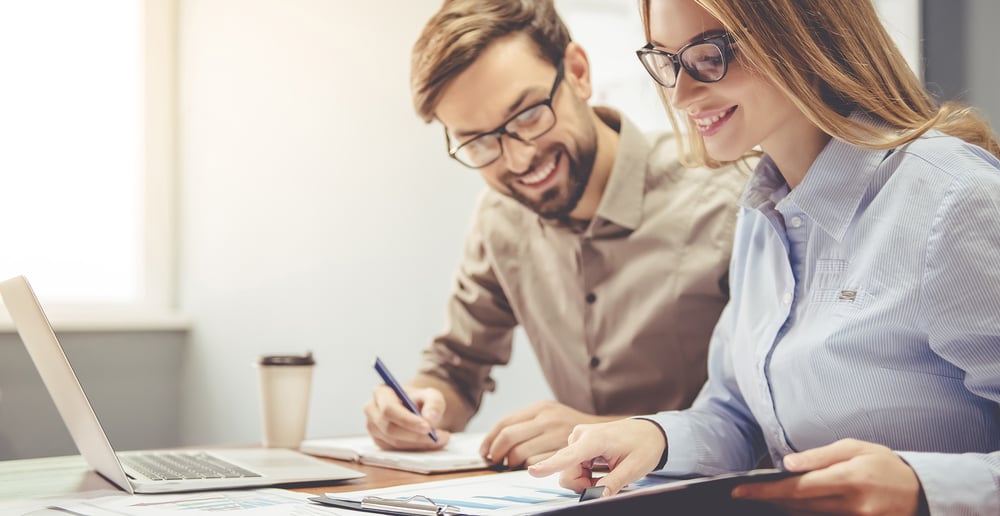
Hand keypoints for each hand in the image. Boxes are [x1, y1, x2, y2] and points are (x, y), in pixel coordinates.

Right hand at [363, 384, 450, 449]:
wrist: (415, 409)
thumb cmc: (420, 400)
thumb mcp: (432, 396)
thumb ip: (434, 404)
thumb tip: (430, 419)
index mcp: (381, 392)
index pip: (389, 409)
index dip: (407, 420)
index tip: (427, 427)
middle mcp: (372, 410)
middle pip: (390, 428)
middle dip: (415, 436)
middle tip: (438, 437)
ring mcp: (373, 427)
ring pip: (394, 442)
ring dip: (418, 444)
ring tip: (439, 439)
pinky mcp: (379, 441)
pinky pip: (395, 450)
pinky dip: (414, 449)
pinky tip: (428, 443)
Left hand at [479, 401, 616, 467]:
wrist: (603, 430)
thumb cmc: (569, 424)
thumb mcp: (548, 413)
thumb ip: (526, 422)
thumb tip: (494, 440)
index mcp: (540, 407)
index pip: (504, 423)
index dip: (490, 439)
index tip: (485, 450)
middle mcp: (547, 418)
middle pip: (508, 438)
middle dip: (496, 452)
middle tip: (494, 460)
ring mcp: (556, 434)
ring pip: (520, 453)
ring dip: (512, 462)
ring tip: (512, 463)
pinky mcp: (563, 451)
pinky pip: (536, 463)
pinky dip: (529, 467)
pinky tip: (531, 467)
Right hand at [527, 418, 665, 494]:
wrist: (649, 431)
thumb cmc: (644, 446)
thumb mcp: (633, 469)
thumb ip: (613, 483)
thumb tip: (597, 496)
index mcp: (595, 439)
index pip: (568, 456)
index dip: (549, 466)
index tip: (532, 471)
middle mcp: (580, 435)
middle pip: (566, 471)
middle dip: (582, 483)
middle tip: (604, 483)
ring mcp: (577, 437)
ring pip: (567, 470)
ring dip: (584, 479)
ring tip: (605, 473)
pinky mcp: (577, 442)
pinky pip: (571, 465)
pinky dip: (584, 473)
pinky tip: (599, 468)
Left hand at [731, 438, 921, 514]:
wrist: (923, 492)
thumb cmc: (885, 464)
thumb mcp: (856, 448)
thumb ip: (821, 456)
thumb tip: (788, 463)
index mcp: (849, 479)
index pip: (798, 487)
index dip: (767, 491)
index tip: (741, 490)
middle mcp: (852, 505)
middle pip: (799, 507)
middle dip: (769, 500)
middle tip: (744, 493)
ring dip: (784, 508)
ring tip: (764, 497)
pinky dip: (804, 515)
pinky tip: (790, 506)